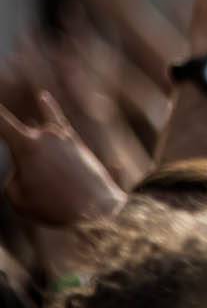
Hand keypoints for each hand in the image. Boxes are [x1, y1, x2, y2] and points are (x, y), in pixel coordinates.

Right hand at [0, 89, 125, 226]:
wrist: (97, 209)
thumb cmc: (55, 208)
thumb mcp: (19, 200)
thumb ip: (13, 181)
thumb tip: (22, 169)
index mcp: (27, 146)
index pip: (2, 122)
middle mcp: (46, 135)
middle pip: (19, 130)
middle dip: (12, 138)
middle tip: (36, 170)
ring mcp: (63, 136)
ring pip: (39, 125)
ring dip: (32, 133)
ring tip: (33, 154)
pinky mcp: (76, 141)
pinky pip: (58, 121)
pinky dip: (48, 109)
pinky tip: (41, 97)